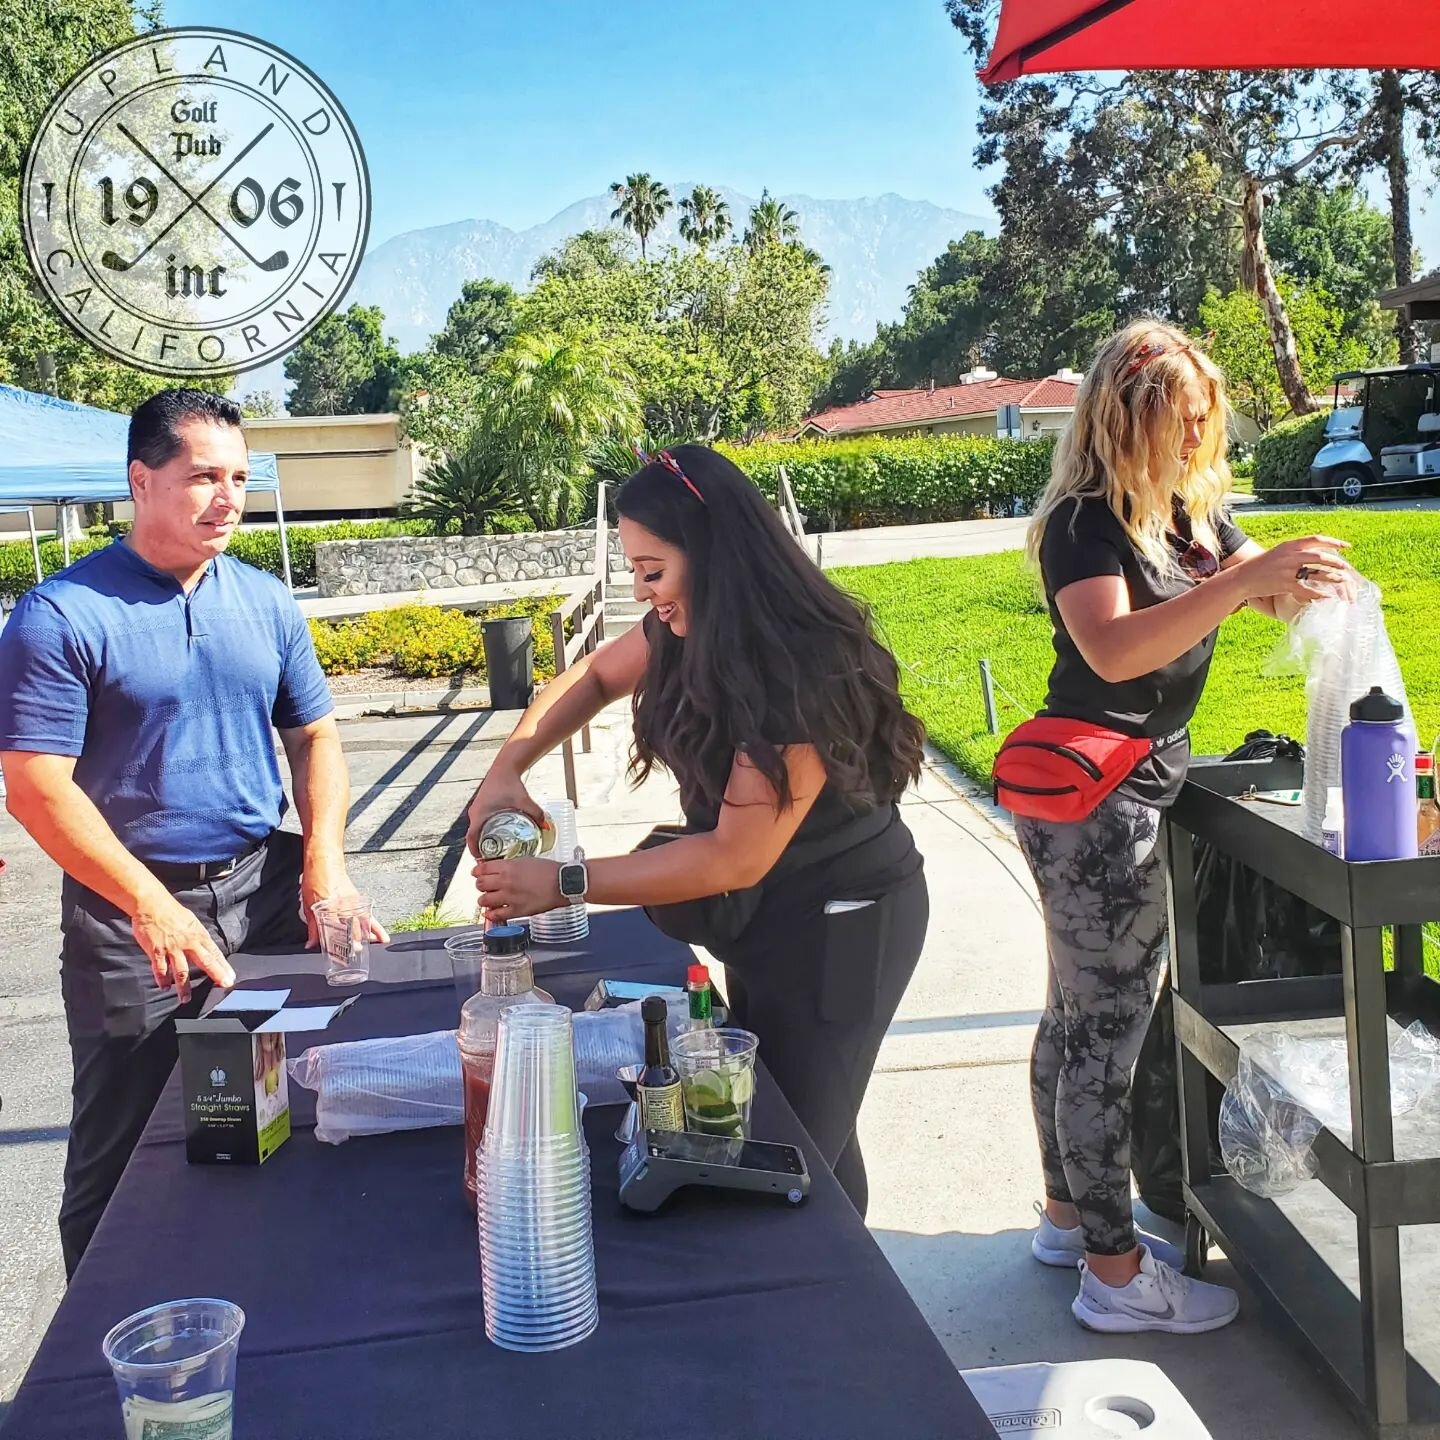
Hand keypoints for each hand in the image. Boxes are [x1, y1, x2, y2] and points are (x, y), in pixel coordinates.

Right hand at [131, 894, 234, 1002]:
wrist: (152, 905)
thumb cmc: (171, 912)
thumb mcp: (191, 922)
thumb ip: (198, 937)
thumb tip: (205, 948)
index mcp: (198, 935)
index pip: (214, 953)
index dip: (223, 966)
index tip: (230, 977)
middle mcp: (188, 943)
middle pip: (205, 961)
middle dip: (216, 974)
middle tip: (224, 985)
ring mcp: (172, 948)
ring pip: (181, 971)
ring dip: (184, 987)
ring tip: (185, 999)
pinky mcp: (157, 951)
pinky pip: (160, 968)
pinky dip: (162, 979)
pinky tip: (164, 987)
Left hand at [302, 868, 390, 950]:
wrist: (324, 861)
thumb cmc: (315, 879)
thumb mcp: (308, 904)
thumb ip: (312, 926)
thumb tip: (311, 943)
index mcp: (328, 904)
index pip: (333, 925)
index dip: (336, 939)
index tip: (339, 951)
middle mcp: (342, 903)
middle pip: (351, 923)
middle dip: (355, 938)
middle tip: (357, 951)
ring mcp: (351, 900)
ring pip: (363, 918)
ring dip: (371, 931)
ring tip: (380, 941)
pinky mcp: (357, 898)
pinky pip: (368, 913)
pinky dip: (374, 923)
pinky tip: (378, 931)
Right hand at [466, 764, 544, 857]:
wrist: (504, 767)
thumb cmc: (509, 782)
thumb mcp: (523, 800)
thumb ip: (535, 813)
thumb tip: (545, 826)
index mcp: (480, 814)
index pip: (472, 839)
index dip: (475, 852)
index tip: (482, 862)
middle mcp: (475, 813)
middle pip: (474, 837)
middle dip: (481, 850)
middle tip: (491, 861)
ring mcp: (477, 809)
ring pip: (476, 830)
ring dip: (482, 841)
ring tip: (494, 852)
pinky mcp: (481, 807)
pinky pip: (480, 823)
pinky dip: (484, 832)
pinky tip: (496, 837)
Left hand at [473, 857, 563, 923]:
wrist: (563, 883)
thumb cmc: (549, 870)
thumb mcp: (526, 860)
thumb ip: (510, 865)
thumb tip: (499, 869)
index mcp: (508, 867)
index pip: (482, 869)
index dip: (476, 871)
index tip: (476, 873)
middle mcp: (506, 882)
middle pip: (480, 884)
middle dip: (480, 885)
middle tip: (484, 886)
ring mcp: (510, 897)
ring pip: (484, 900)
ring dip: (484, 900)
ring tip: (488, 899)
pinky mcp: (517, 911)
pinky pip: (496, 915)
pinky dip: (491, 914)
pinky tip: (491, 912)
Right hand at [1234, 535, 1353, 605]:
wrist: (1242, 577)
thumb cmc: (1260, 566)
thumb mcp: (1278, 553)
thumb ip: (1294, 552)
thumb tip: (1312, 552)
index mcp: (1289, 545)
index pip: (1316, 539)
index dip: (1334, 542)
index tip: (1346, 546)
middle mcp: (1290, 556)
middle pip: (1320, 556)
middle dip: (1336, 562)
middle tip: (1346, 567)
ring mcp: (1288, 570)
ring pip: (1317, 572)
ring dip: (1331, 577)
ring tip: (1341, 580)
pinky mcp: (1284, 584)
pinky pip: (1307, 589)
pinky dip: (1319, 594)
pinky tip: (1327, 597)